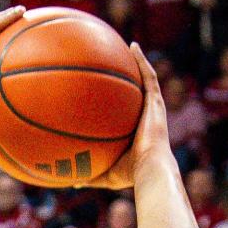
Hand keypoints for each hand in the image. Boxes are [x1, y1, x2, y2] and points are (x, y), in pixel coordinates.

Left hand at [82, 43, 171, 189]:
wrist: (149, 169)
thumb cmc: (129, 175)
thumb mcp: (105, 174)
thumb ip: (89, 175)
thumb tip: (70, 181)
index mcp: (137, 131)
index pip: (129, 112)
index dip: (122, 101)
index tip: (109, 92)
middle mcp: (146, 116)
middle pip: (139, 92)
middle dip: (130, 78)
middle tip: (116, 64)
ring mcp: (153, 108)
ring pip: (146, 79)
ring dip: (138, 62)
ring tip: (128, 46)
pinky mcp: (156, 102)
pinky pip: (149, 77)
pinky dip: (142, 60)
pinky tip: (133, 46)